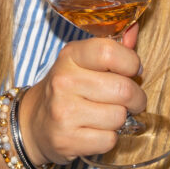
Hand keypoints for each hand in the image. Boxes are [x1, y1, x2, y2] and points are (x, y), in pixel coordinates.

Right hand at [19, 29, 145, 164]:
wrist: (33, 123)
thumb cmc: (68, 89)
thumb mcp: (83, 62)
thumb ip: (113, 46)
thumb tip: (135, 28)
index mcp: (70, 56)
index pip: (109, 52)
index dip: (131, 63)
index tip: (133, 71)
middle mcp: (64, 81)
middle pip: (122, 89)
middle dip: (136, 98)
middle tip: (132, 100)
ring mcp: (63, 112)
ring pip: (118, 117)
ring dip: (121, 119)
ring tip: (109, 115)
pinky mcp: (67, 140)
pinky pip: (109, 140)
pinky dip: (109, 138)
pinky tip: (97, 131)